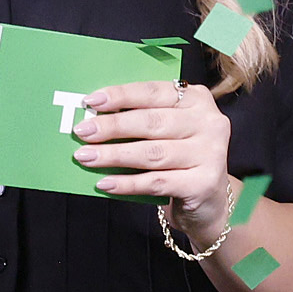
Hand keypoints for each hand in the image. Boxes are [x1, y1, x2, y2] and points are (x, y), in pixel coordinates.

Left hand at [75, 81, 236, 240]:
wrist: (209, 199)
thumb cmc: (180, 157)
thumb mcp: (168, 130)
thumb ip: (142, 118)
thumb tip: (95, 117)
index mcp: (197, 99)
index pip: (154, 92)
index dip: (121, 96)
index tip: (91, 102)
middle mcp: (209, 123)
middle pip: (152, 122)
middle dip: (112, 126)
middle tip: (82, 131)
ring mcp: (210, 153)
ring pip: (152, 153)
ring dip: (114, 155)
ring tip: (86, 157)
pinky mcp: (204, 183)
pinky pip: (157, 182)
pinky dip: (127, 183)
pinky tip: (105, 183)